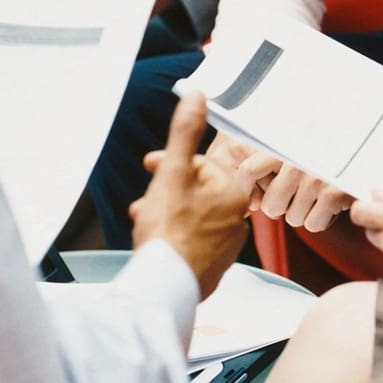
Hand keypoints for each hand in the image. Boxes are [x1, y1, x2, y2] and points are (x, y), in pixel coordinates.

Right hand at [130, 92, 250, 298]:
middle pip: (194, 189)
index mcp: (232, 193)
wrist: (164, 288)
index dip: (169, 163)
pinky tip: (155, 239)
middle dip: (165, 189)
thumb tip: (197, 94)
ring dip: (164, 210)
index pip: (199, 163)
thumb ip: (184, 131)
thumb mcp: (172, 172)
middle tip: (146, 199)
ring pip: (190, 214)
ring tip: (145, 220)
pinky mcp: (213, 266)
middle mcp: (237, 220)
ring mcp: (226, 246)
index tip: (149, 168)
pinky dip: (172, 233)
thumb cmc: (169, 232)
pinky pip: (191, 238)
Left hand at [242, 158, 353, 231]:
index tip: (253, 198)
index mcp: (280, 146)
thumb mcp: (289, 148)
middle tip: (295, 195)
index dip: (246, 190)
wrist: (360, 151)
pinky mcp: (333, 194)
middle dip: (282, 207)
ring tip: (315, 193)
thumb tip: (249, 204)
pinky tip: (328, 201)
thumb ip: (263, 166)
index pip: (248, 171)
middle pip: (271, 206)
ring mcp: (314, 177)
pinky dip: (321, 218)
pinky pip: (313, 224)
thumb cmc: (319, 154)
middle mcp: (295, 160)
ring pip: (293, 219)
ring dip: (304, 212)